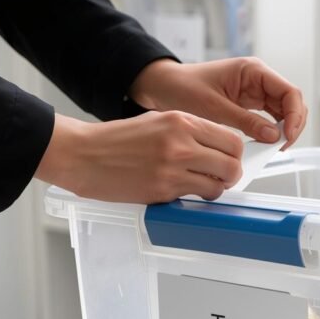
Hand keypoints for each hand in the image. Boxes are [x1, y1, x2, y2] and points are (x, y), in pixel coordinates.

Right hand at [35, 110, 242, 203]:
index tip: (229, 159)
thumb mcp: (157, 121)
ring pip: (218, 185)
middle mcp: (181, 142)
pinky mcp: (163, 190)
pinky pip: (195, 197)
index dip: (235, 154)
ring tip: (202, 186)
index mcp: (181, 121)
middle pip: (231, 163)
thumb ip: (189, 132)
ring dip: (215, 189)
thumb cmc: (117, 140)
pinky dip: (196, 197)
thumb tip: (216, 147)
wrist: (84, 155)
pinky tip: (184, 191)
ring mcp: (173, 168)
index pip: (231, 139)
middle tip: (222, 177)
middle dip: (231, 174)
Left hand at [129, 57, 307, 144]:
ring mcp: (254, 92)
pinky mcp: (248, 105)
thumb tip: (273, 136)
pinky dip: (270, 132)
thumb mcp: (214, 108)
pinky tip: (264, 144)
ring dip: (283, 130)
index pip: (289, 91)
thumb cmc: (184, 88)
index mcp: (253, 71)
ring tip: (273, 148)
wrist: (165, 87)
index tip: (288, 136)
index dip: (295, 115)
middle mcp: (258, 80)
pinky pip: (268, 119)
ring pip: (283, 112)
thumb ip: (245, 121)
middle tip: (282, 146)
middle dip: (292, 125)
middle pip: (291, 103)